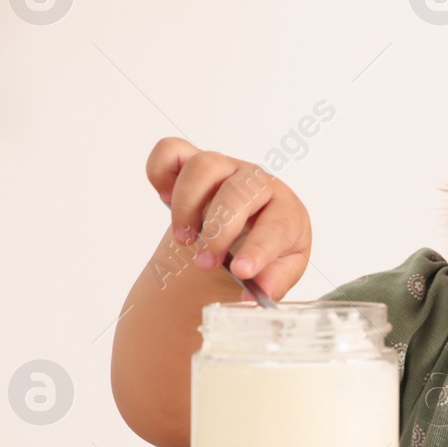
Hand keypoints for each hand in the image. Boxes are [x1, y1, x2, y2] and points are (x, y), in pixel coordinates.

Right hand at [144, 137, 312, 300]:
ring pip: (204, 165)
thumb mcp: (277, 272)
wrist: (241, 238)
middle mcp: (257, 182)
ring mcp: (224, 169)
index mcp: (287, 210)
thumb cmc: (264, 252)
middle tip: (204, 263)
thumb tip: (256, 296)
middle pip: (238, 191)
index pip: (279, 222)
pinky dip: (160, 171)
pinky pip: (171, 150)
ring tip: (184, 239)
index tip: (242, 272)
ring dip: (187, 205)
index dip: (260, 248)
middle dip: (218, 231)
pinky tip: (164, 198)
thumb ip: (272, 283)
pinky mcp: (192, 163)